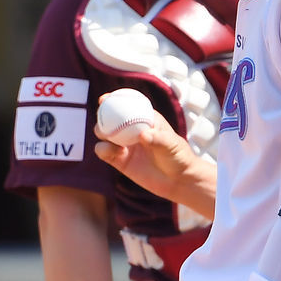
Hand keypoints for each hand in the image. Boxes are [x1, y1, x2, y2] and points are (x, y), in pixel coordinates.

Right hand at [94, 101, 214, 219]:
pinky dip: (103, 150)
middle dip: (102, 116)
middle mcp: (132, 130)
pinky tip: (115, 152)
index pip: (127, 105)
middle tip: (103, 121)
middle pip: (110, 118)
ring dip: (102, 133)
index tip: (104, 99)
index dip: (114, 99)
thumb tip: (142, 134)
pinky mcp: (120, 160)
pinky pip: (105, 152)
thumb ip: (158, 139)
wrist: (178, 180)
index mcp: (145, 119)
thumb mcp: (172, 145)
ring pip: (105, 134)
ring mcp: (125, 144)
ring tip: (109, 137)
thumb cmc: (179, 157)